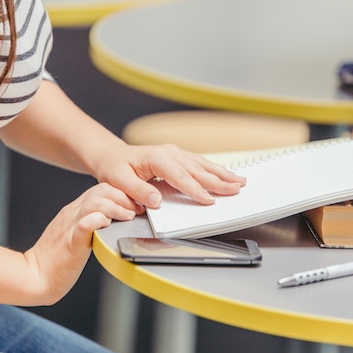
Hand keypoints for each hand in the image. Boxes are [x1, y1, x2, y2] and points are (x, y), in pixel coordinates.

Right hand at [23, 183, 136, 304]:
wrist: (36, 276)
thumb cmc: (57, 259)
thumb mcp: (76, 233)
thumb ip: (90, 222)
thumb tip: (111, 219)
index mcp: (74, 211)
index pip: (101, 189)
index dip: (122, 193)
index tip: (134, 205)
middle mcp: (72, 213)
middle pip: (101, 189)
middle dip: (124, 197)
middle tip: (136, 210)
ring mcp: (70, 225)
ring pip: (96, 202)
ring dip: (117, 207)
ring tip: (128, 217)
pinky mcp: (71, 241)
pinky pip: (86, 223)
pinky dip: (100, 220)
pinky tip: (108, 226)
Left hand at [92, 143, 245, 208]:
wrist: (112, 155)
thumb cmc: (114, 168)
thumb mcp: (117, 180)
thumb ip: (137, 191)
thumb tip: (156, 201)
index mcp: (156, 157)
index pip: (180, 176)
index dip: (196, 190)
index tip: (209, 200)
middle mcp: (169, 152)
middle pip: (198, 169)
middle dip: (219, 180)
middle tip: (236, 189)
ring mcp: (176, 152)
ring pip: (203, 164)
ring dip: (223, 174)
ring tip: (240, 181)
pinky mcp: (179, 156)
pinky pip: (200, 163)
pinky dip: (215, 170)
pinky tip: (227, 175)